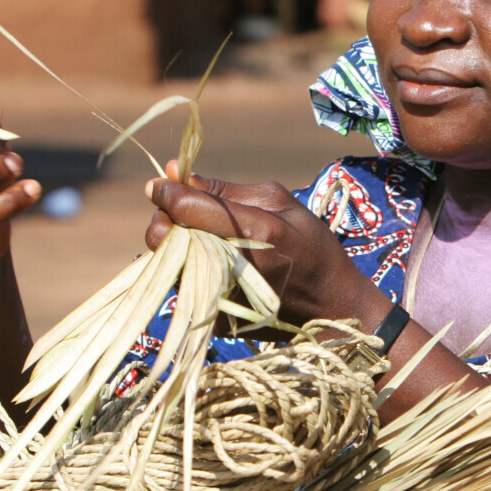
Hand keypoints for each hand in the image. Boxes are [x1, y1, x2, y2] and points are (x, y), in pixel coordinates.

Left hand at [143, 161, 384, 328]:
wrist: (331, 305)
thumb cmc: (311, 245)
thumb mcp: (280, 203)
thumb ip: (225, 189)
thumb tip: (176, 173)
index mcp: (256, 229)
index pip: (186, 207)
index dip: (166, 191)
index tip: (159, 183)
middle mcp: (234, 265)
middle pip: (164, 236)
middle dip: (165, 218)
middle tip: (183, 213)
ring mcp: (223, 295)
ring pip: (168, 261)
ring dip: (176, 244)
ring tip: (204, 239)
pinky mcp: (216, 317)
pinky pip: (184, 284)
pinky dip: (191, 269)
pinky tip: (216, 265)